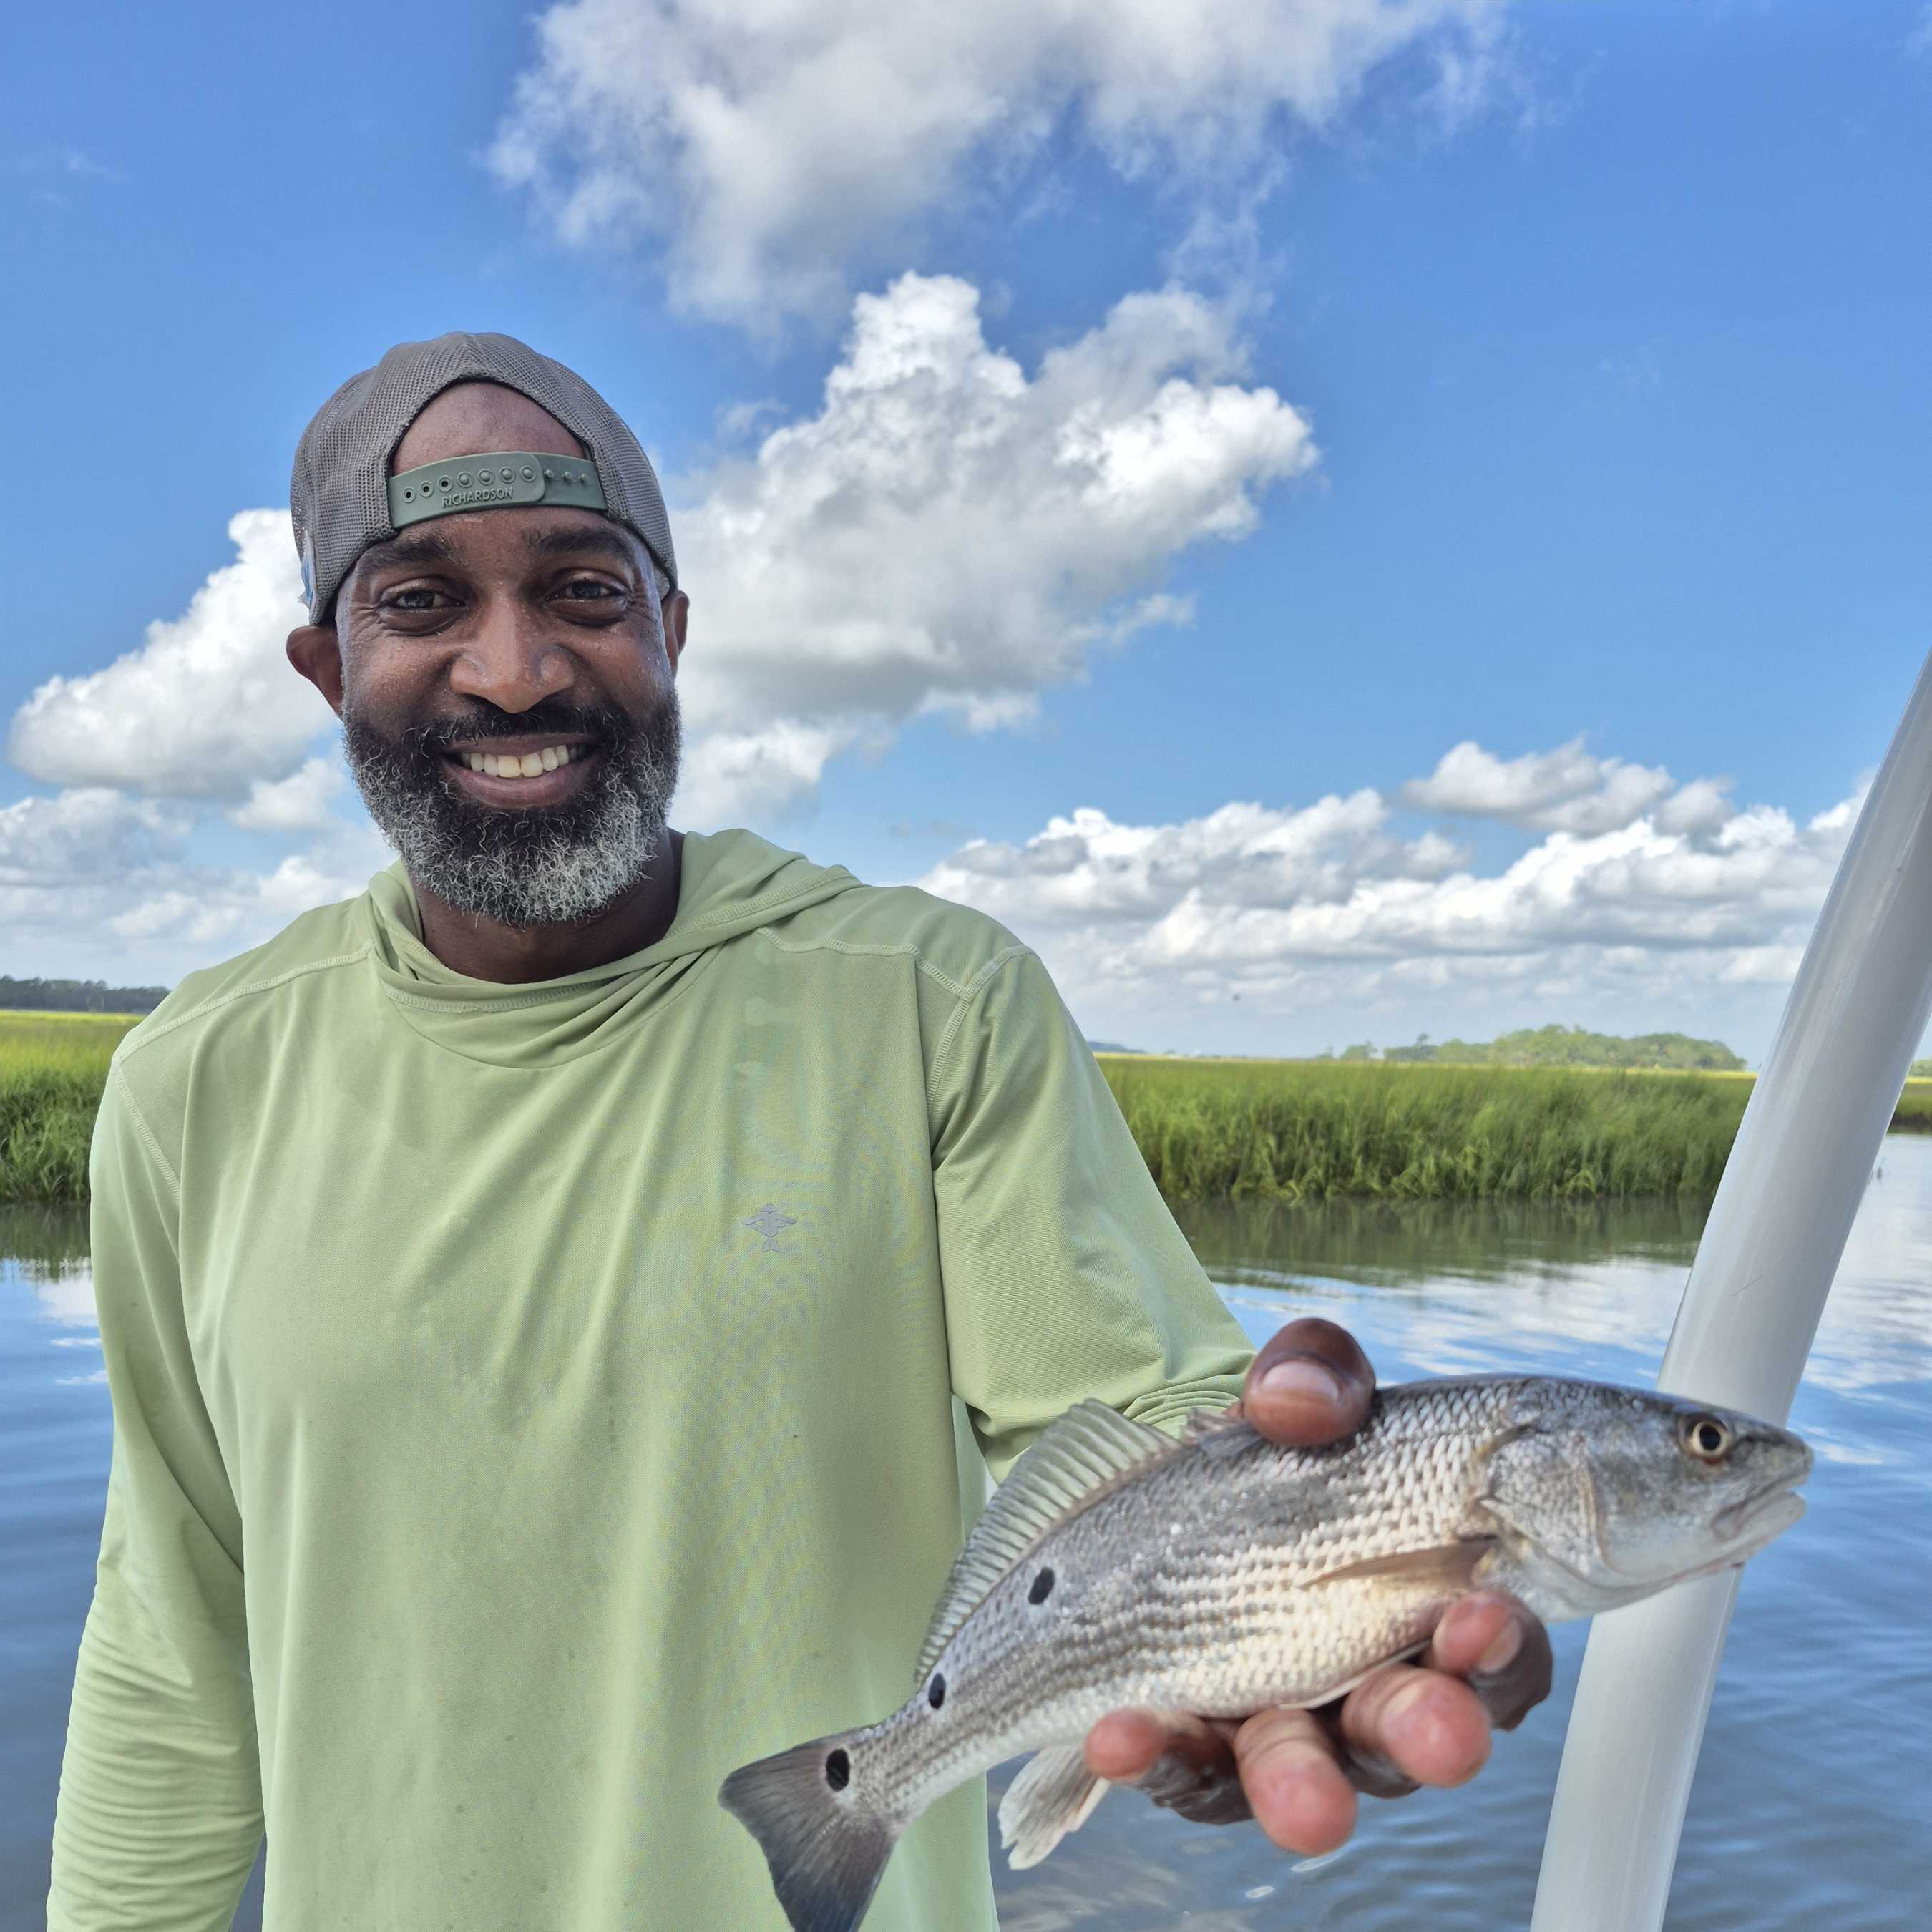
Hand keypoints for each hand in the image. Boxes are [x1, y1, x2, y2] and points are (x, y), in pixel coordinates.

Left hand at [1082, 1317, 1552, 1855]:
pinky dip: (1158, 1754)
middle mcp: (1373, 1685)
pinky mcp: (1202, 1745)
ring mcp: (1289, 1725)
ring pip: (1307, 1773)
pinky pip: (1186, 1764)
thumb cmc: (1270, 1449)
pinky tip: (1119, 1736)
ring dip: (1304, 1786)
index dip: (1503, 1644)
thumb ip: (1319, 1373)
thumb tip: (1297, 1402)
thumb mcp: (1300, 1387)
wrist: (1162, 1478)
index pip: (1494, 1649)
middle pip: (1414, 1729)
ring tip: (1303, 1804)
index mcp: (1431, 1603)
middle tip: (1445, 1735)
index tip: (1487, 1613)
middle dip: (1429, 1731)